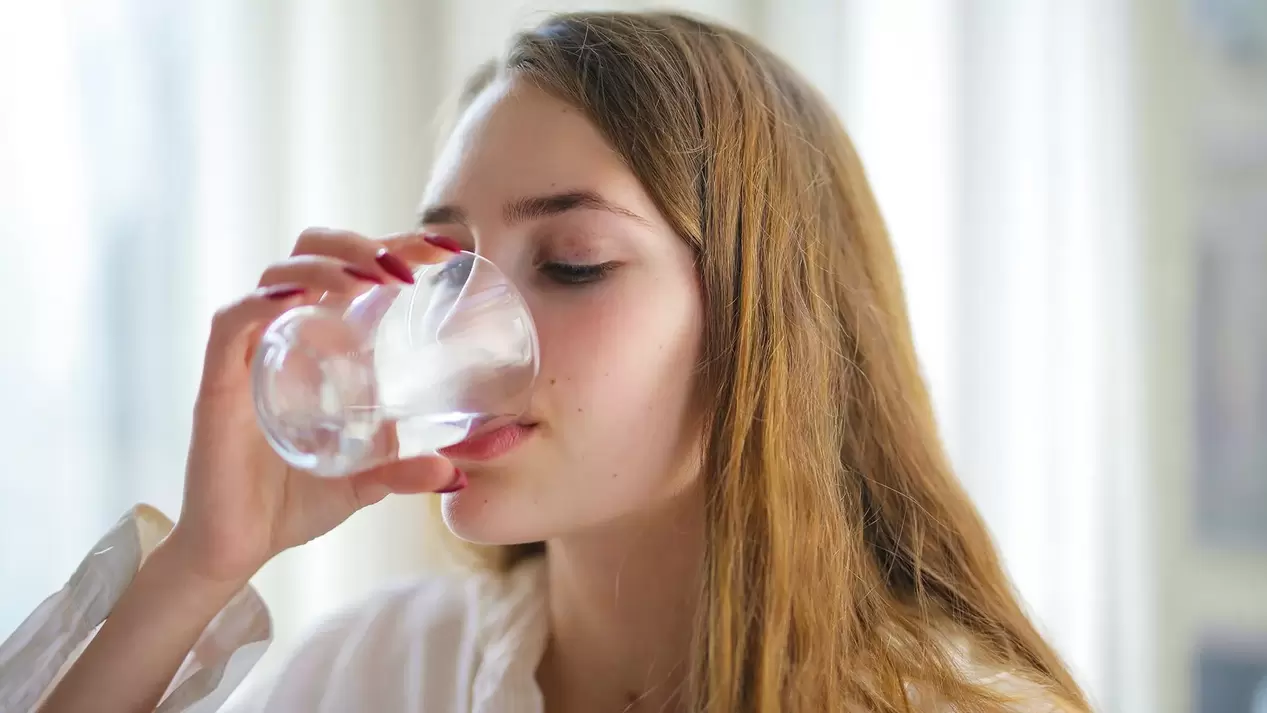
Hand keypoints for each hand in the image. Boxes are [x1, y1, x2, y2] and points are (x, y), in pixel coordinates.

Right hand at [167, 228, 461, 584]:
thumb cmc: (292, 504)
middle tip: (408, 267)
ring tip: (370, 279)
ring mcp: (248, 355)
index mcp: (317, 344)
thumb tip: (453, 473)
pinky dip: (264, 301)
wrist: (236, 550)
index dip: (394, 246)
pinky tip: (300, 298)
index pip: (351, 270)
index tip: (446, 249)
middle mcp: (282, 336)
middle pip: (311, 253)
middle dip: (359, 243)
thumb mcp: (364, 483)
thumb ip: (403, 471)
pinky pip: (232, 322)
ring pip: (276, 275)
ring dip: (326, 264)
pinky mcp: (218, 383)